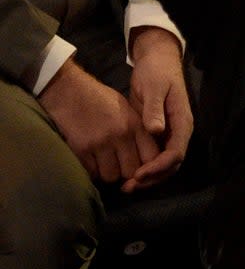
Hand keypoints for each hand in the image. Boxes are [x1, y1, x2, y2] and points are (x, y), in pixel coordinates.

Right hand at [39, 59, 157, 184]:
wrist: (70, 91)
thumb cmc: (100, 99)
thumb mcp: (126, 109)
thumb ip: (138, 131)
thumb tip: (146, 156)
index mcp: (135, 124)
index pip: (151, 156)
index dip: (147, 165)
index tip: (140, 166)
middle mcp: (121, 135)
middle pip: (131, 171)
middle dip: (126, 172)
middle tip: (119, 166)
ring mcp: (101, 143)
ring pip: (111, 176)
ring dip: (108, 172)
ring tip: (104, 163)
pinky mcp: (82, 150)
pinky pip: (92, 173)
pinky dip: (93, 171)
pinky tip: (91, 160)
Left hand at [126, 27, 193, 192]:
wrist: (156, 59)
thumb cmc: (157, 71)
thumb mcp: (154, 87)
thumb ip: (154, 109)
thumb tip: (156, 131)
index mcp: (182, 121)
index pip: (175, 154)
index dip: (158, 167)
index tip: (138, 174)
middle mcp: (178, 132)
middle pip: (171, 165)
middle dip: (152, 179)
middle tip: (129, 186)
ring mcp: (169, 134)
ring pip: (163, 164)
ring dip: (148, 178)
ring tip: (126, 185)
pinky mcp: (158, 133)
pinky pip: (154, 156)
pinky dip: (144, 167)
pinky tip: (127, 172)